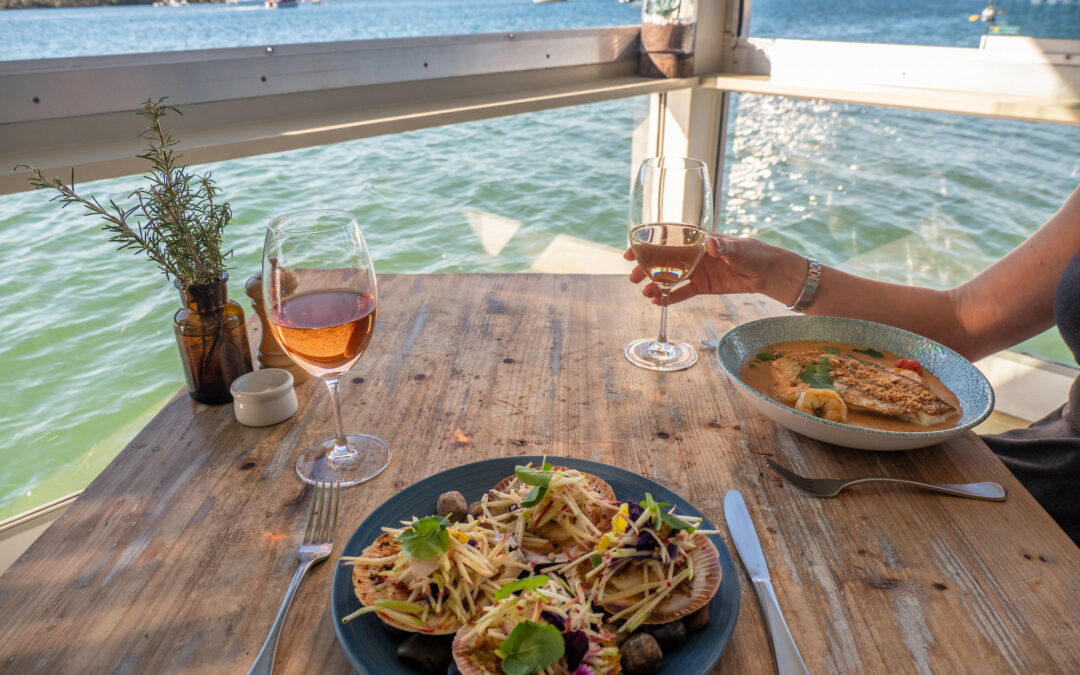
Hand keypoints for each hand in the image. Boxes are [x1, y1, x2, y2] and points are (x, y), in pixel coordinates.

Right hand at [624, 235, 803, 305]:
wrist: (769, 273)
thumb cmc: (754, 253)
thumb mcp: (739, 249)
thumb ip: (723, 246)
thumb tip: (710, 243)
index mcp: (698, 240)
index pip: (667, 240)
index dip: (647, 245)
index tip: (631, 252)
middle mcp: (693, 254)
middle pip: (663, 260)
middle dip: (646, 268)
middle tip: (632, 277)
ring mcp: (696, 270)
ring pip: (670, 277)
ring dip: (656, 285)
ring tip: (645, 293)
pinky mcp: (703, 286)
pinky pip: (683, 292)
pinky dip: (670, 297)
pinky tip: (658, 302)